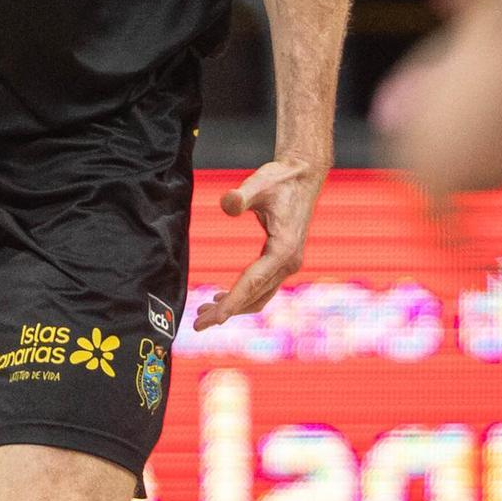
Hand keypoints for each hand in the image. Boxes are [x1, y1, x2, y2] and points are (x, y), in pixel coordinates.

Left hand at [193, 157, 322, 329]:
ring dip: (234, 307)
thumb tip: (227, 202)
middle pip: (254, 296)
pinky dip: (244, 296)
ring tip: (205, 314)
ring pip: (259, 296)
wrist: (303, 176)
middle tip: (198, 324)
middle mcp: (289, 262)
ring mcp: (288, 264)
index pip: (252, 284)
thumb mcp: (259, 183)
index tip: (211, 320)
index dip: (231, 304)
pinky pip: (262, 287)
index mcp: (283, 250)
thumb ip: (241, 195)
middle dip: (227, 313)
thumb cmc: (280, 179)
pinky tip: (222, 298)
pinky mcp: (284, 261)